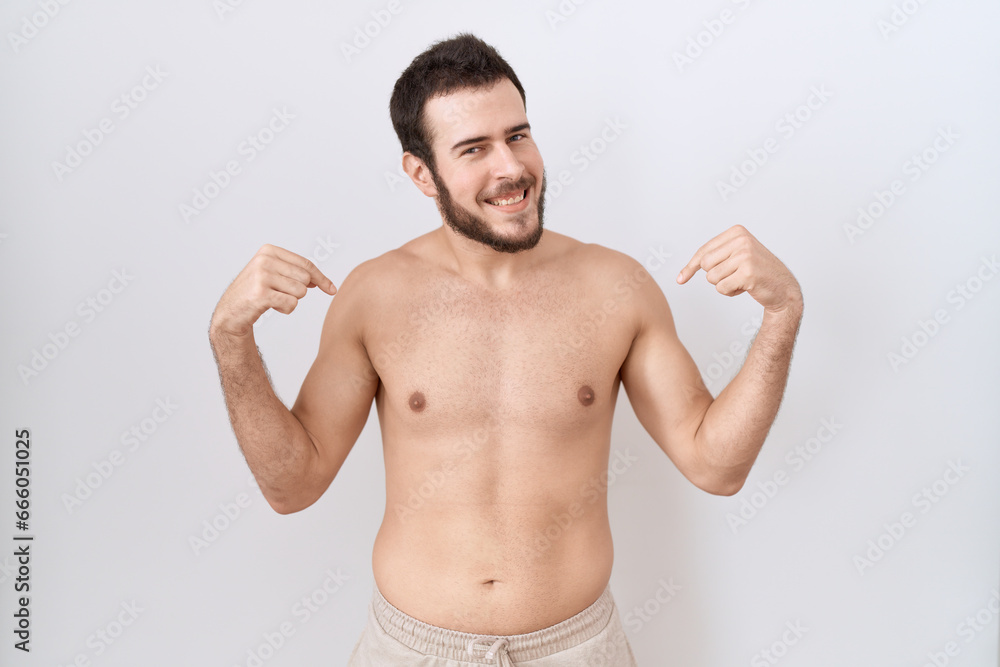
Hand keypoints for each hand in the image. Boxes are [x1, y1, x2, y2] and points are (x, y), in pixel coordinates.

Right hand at [210, 244, 336, 339]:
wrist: (230, 311)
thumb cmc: (255, 292)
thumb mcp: (273, 274)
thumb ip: (295, 273)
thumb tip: (320, 281)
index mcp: (269, 251)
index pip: (305, 264)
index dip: (321, 278)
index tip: (331, 289)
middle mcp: (264, 260)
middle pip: (305, 278)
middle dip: (299, 291)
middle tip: (280, 294)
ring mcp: (262, 276)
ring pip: (300, 292)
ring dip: (291, 300)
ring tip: (273, 299)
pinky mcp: (261, 294)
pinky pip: (291, 304)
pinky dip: (285, 309)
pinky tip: (270, 306)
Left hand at [676, 225, 801, 314]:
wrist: (784, 288)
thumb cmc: (757, 273)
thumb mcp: (736, 256)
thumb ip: (713, 258)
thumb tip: (682, 275)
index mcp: (737, 232)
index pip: (704, 250)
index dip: (691, 266)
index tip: (680, 279)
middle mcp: (741, 240)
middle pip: (706, 264)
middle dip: (715, 275)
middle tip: (734, 275)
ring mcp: (745, 255)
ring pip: (712, 278)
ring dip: (724, 285)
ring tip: (742, 280)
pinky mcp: (747, 273)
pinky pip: (722, 288)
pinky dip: (730, 292)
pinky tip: (746, 287)